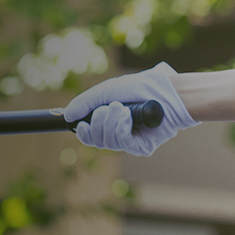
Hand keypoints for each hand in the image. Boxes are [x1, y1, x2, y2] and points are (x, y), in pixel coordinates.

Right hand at [63, 62, 197, 155]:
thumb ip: (86, 102)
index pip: (90, 135)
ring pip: (106, 142)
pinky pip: (121, 143)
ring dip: (111, 122)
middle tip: (110, 107)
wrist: (168, 92)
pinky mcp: (142, 147)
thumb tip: (67, 116)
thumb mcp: (108, 90)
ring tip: (122, 108)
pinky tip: (128, 116)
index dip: (83, 131)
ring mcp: (130, 141)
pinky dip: (121, 127)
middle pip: (95, 140)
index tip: (82, 124)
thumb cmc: (142, 87)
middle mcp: (119, 132)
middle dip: (98, 122)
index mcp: (110, 120)